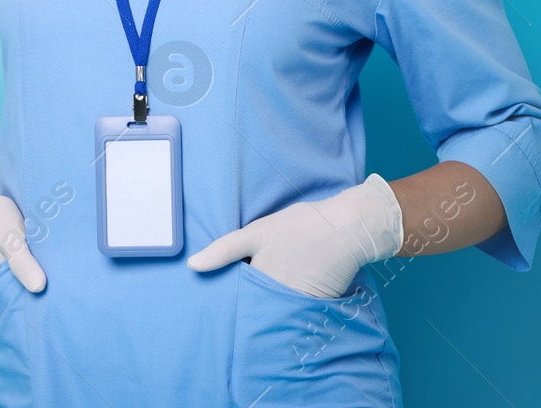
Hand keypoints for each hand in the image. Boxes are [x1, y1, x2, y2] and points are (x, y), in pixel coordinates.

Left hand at [186, 173, 402, 297]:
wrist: (347, 229)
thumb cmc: (300, 226)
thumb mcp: (257, 233)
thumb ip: (223, 250)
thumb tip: (192, 266)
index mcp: (258, 279)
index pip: (235, 299)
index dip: (226, 300)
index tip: (215, 304)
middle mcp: (275, 296)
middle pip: (253, 307)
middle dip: (245, 307)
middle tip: (233, 305)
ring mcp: (295, 302)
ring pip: (272, 311)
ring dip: (266, 310)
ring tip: (258, 307)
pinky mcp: (313, 305)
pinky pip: (294, 314)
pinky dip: (288, 312)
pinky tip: (284, 303)